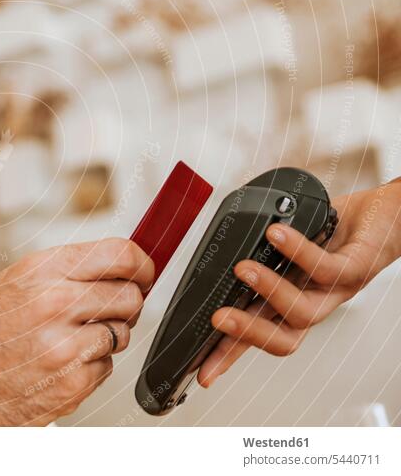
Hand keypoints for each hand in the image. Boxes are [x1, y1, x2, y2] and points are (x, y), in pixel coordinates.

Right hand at [0, 238, 153, 425]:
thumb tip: (126, 265)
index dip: (142, 265)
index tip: (144, 274)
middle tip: (104, 312)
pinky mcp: (71, 381)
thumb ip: (71, 270)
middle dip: (125, 306)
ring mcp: (64, 345)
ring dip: (106, 339)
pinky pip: (107, 366)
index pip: (120, 254)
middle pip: (130, 296)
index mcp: (42, 269)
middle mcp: (54, 302)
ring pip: (123, 333)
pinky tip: (60, 364)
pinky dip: (91, 367)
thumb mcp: (20, 281)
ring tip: (70, 340)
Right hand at [199, 180, 400, 386]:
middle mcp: (312, 302)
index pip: (257, 336)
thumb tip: (221, 256)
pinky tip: (276, 234)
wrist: (387, 213)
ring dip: (269, 291)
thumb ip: (259, 256)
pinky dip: (297, 251)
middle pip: (282, 339)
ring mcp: (336, 291)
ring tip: (243, 268)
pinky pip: (325, 268)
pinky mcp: (356, 268)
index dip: (229, 357)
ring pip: (303, 312)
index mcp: (291, 301)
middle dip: (246, 334)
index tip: (204, 372)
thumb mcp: (286, 247)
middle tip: (218, 319)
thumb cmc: (337, 231)